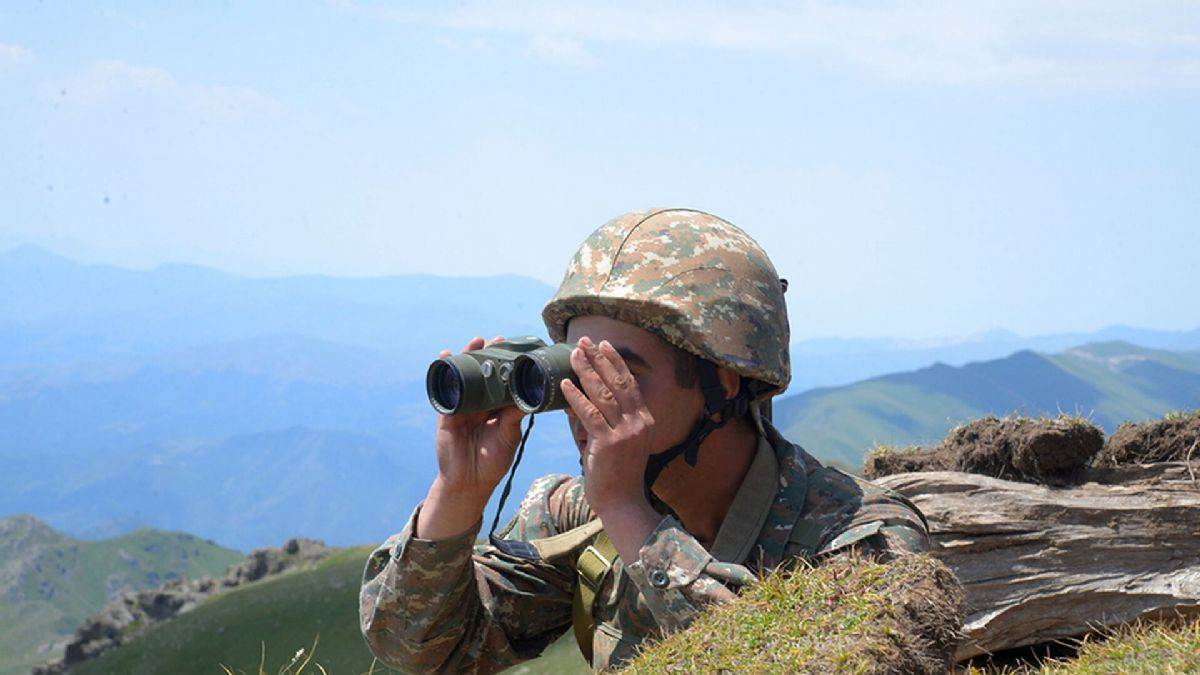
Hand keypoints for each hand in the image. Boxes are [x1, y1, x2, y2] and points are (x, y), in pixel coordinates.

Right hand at [425, 336, 525, 529]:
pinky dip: (445, 372)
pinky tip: (445, 356)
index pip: (503, 383)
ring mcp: (463, 407)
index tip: (517, 349)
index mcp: (496, 410)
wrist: (470, 482)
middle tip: (499, 339)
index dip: (508, 367)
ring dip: (468, 357)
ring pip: (466, 377)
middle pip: (484, 375)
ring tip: (475, 340)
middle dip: (489, 356)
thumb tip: (527, 397)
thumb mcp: (508, 436)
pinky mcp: (448, 413)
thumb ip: (514, 417)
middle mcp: (480, 405)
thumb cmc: (492, 461)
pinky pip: (446, 389)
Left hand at [561, 336, 656, 516]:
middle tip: (586, 341)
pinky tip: (565, 385)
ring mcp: (626, 433)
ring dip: (587, 372)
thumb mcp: (618, 442)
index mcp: (644, 420)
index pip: (630, 383)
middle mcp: (638, 423)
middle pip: (618, 382)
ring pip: (604, 394)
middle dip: (601, 359)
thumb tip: (578, 401)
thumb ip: (603, 421)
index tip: (604, 345)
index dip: (616, 362)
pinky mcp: (609, 444)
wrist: (622, 504)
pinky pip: (590, 414)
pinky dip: (576, 397)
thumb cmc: (617, 475)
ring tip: (574, 355)